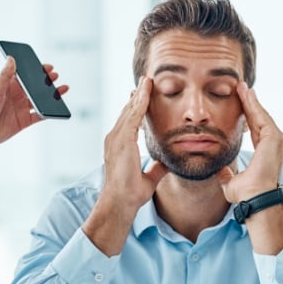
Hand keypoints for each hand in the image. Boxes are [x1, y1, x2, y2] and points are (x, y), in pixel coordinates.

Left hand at [0, 57, 69, 149]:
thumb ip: (5, 76)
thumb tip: (11, 59)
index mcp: (8, 87)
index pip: (25, 76)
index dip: (36, 71)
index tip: (46, 67)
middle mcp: (16, 97)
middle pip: (34, 87)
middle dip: (46, 82)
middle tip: (55, 76)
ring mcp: (21, 109)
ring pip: (39, 100)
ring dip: (50, 96)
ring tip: (61, 89)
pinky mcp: (24, 121)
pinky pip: (40, 116)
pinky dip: (48, 112)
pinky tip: (55, 109)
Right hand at [82, 77, 168, 255]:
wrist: (120, 203)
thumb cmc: (130, 194)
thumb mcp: (149, 178)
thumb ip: (157, 169)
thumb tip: (167, 164)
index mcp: (120, 145)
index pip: (130, 120)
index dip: (137, 107)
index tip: (144, 95)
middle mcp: (115, 139)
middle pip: (128, 111)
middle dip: (138, 95)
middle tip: (146, 80)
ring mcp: (116, 139)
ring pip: (129, 110)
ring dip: (140, 94)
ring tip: (148, 80)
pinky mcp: (121, 141)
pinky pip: (132, 117)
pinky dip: (139, 103)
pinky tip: (146, 92)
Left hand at [217, 82, 282, 201]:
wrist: (255, 198)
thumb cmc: (246, 194)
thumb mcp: (231, 182)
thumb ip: (226, 175)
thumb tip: (219, 171)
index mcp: (266, 152)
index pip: (255, 129)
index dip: (247, 115)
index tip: (238, 103)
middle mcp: (274, 145)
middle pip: (259, 119)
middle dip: (250, 103)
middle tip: (241, 88)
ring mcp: (277, 141)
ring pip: (261, 116)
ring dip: (251, 101)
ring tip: (242, 87)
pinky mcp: (274, 138)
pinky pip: (262, 117)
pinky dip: (254, 105)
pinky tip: (246, 94)